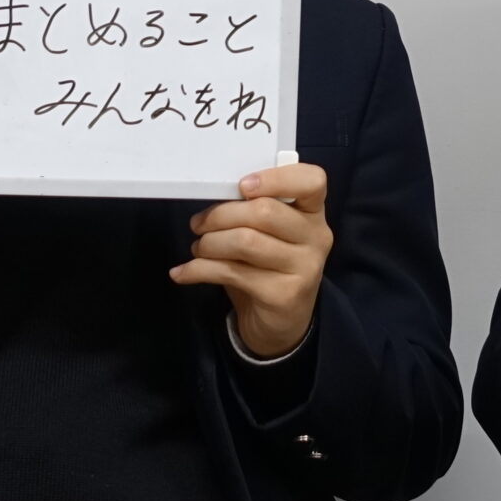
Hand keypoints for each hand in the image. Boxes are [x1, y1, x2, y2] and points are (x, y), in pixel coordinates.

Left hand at [178, 162, 332, 357]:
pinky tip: (184, 272)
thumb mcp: (270, 233)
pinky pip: (232, 272)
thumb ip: (255, 209)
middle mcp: (316, 237)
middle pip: (264, 211)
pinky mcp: (284, 294)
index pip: (312, 180)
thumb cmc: (269, 266)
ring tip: (198, 248)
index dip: (275, 178)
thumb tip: (213, 194)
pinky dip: (199, 269)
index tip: (242, 186)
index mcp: (313, 212)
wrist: (282, 322)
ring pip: (245, 241)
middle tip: (199, 224)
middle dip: (220, 215)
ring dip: (209, 243)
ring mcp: (304, 267)